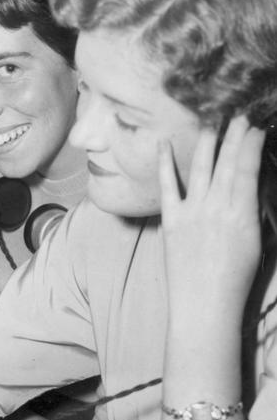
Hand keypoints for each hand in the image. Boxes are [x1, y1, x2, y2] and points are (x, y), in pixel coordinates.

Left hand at [159, 114, 264, 326]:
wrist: (203, 306)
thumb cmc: (236, 280)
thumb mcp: (257, 242)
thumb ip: (253, 210)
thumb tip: (252, 182)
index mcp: (242, 215)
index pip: (247, 169)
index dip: (250, 145)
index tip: (255, 127)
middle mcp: (217, 208)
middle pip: (226, 162)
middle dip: (233, 134)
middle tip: (238, 113)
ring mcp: (192, 212)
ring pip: (200, 167)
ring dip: (206, 141)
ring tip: (211, 121)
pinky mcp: (170, 220)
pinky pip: (167, 186)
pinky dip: (164, 163)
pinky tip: (162, 142)